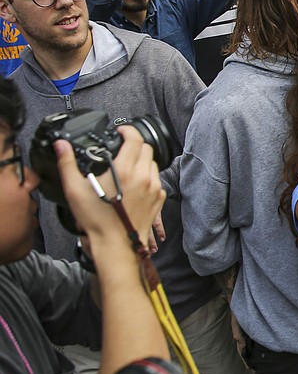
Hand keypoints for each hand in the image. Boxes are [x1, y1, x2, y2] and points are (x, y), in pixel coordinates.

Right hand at [56, 127, 164, 248]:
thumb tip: (61, 145)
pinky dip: (147, 176)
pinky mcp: (159, 199)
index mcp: (126, 170)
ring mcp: (154, 188)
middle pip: (146, 148)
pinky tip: (134, 183)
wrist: (116, 243)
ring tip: (126, 167)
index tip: (120, 131)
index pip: (135, 138)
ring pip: (153, 163)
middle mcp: (144, 176)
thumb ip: (67, 163)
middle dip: (134, 144)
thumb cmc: (96, 219)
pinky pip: (156, 180)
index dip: (128, 130)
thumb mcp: (75, 189)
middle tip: (121, 149)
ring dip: (142, 160)